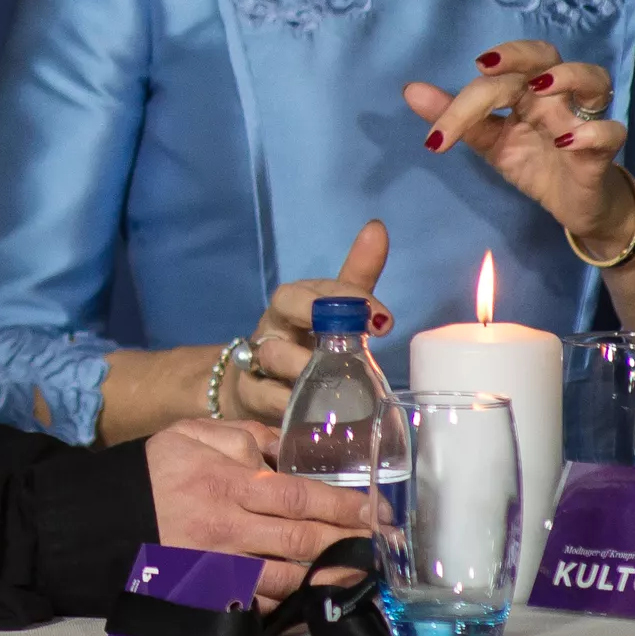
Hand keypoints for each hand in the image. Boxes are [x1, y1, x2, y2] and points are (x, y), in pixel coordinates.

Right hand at [143, 418, 379, 605]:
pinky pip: (259, 604)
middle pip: (302, 540)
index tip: (375, 510)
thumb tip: (287, 448)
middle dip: (349, 541)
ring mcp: (217, 567)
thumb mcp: (188, 435)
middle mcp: (225, 528)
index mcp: (223, 483)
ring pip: (289, 578)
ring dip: (332, 578)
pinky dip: (292, 603)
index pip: (297, 495)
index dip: (342, 505)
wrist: (101, 520)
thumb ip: (242, 436)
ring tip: (365, 574)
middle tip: (382, 543)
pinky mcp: (208, 594)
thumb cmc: (151, 473)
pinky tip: (318, 598)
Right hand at [237, 219, 392, 423]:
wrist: (252, 388)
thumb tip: (377, 227)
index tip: (385, 319)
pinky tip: (312, 408)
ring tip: (336, 378)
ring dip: (305, 364)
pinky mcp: (250, 395)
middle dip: (318, 312)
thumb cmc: (300, 345)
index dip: (351, 297)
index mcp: (295, 302)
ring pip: (275, 353)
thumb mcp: (329, 311)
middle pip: (288, 303)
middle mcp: (274, 324)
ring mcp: (258, 359)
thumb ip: (356, 277)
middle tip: (357, 337)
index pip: (319, 287)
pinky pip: (265, 396)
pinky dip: (287, 402)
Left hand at [406, 40, 634, 250]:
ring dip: (568, 76)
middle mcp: (557, 97)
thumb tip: (410, 90)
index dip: (464, 100)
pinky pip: (612, 132)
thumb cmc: (535, 164)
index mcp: (526, 91)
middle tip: (486, 65)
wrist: (577, 206)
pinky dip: (593, 132)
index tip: (436, 138)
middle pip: (548, 55)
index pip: (497, 77)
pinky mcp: (605, 152)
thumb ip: (456, 118)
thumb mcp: (490, 142)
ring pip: (594, 80)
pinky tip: (566, 142)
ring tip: (538, 88)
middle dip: (519, 53)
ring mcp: (584, 120)